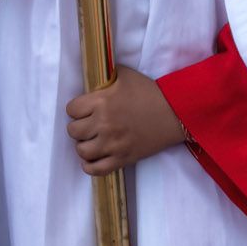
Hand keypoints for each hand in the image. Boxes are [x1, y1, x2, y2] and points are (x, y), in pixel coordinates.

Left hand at [64, 66, 187, 175]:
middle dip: (79, 127)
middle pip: (73, 131)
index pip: (71, 110)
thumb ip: (105, 76)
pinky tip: (92, 159)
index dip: (76, 109)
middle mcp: (103, 124)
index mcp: (101, 101)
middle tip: (88, 125)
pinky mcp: (123, 158)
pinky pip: (97, 169)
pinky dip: (90, 166)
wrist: (175, 112)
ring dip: (84, 145)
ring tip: (91, 140)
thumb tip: (93, 76)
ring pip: (82, 151)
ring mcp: (113, 144)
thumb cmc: (149, 92)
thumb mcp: (124, 75)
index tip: (83, 110)